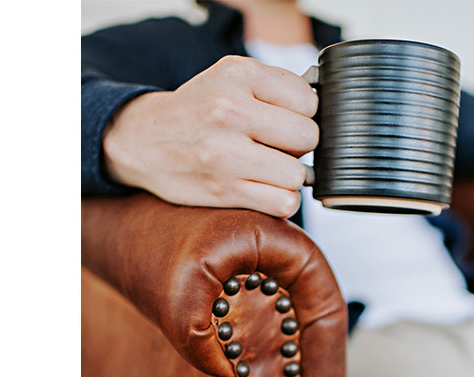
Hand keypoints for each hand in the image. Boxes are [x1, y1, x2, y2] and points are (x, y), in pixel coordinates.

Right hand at [103, 55, 318, 218]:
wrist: (143, 141)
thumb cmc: (198, 111)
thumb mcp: (230, 78)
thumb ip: (277, 86)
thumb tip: (329, 104)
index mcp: (237, 75)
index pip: (308, 100)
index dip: (303, 113)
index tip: (283, 118)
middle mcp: (229, 111)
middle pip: (307, 137)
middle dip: (299, 145)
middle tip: (277, 145)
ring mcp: (225, 154)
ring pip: (297, 174)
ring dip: (290, 175)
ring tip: (268, 167)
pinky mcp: (222, 190)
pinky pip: (283, 203)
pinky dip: (281, 199)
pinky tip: (265, 188)